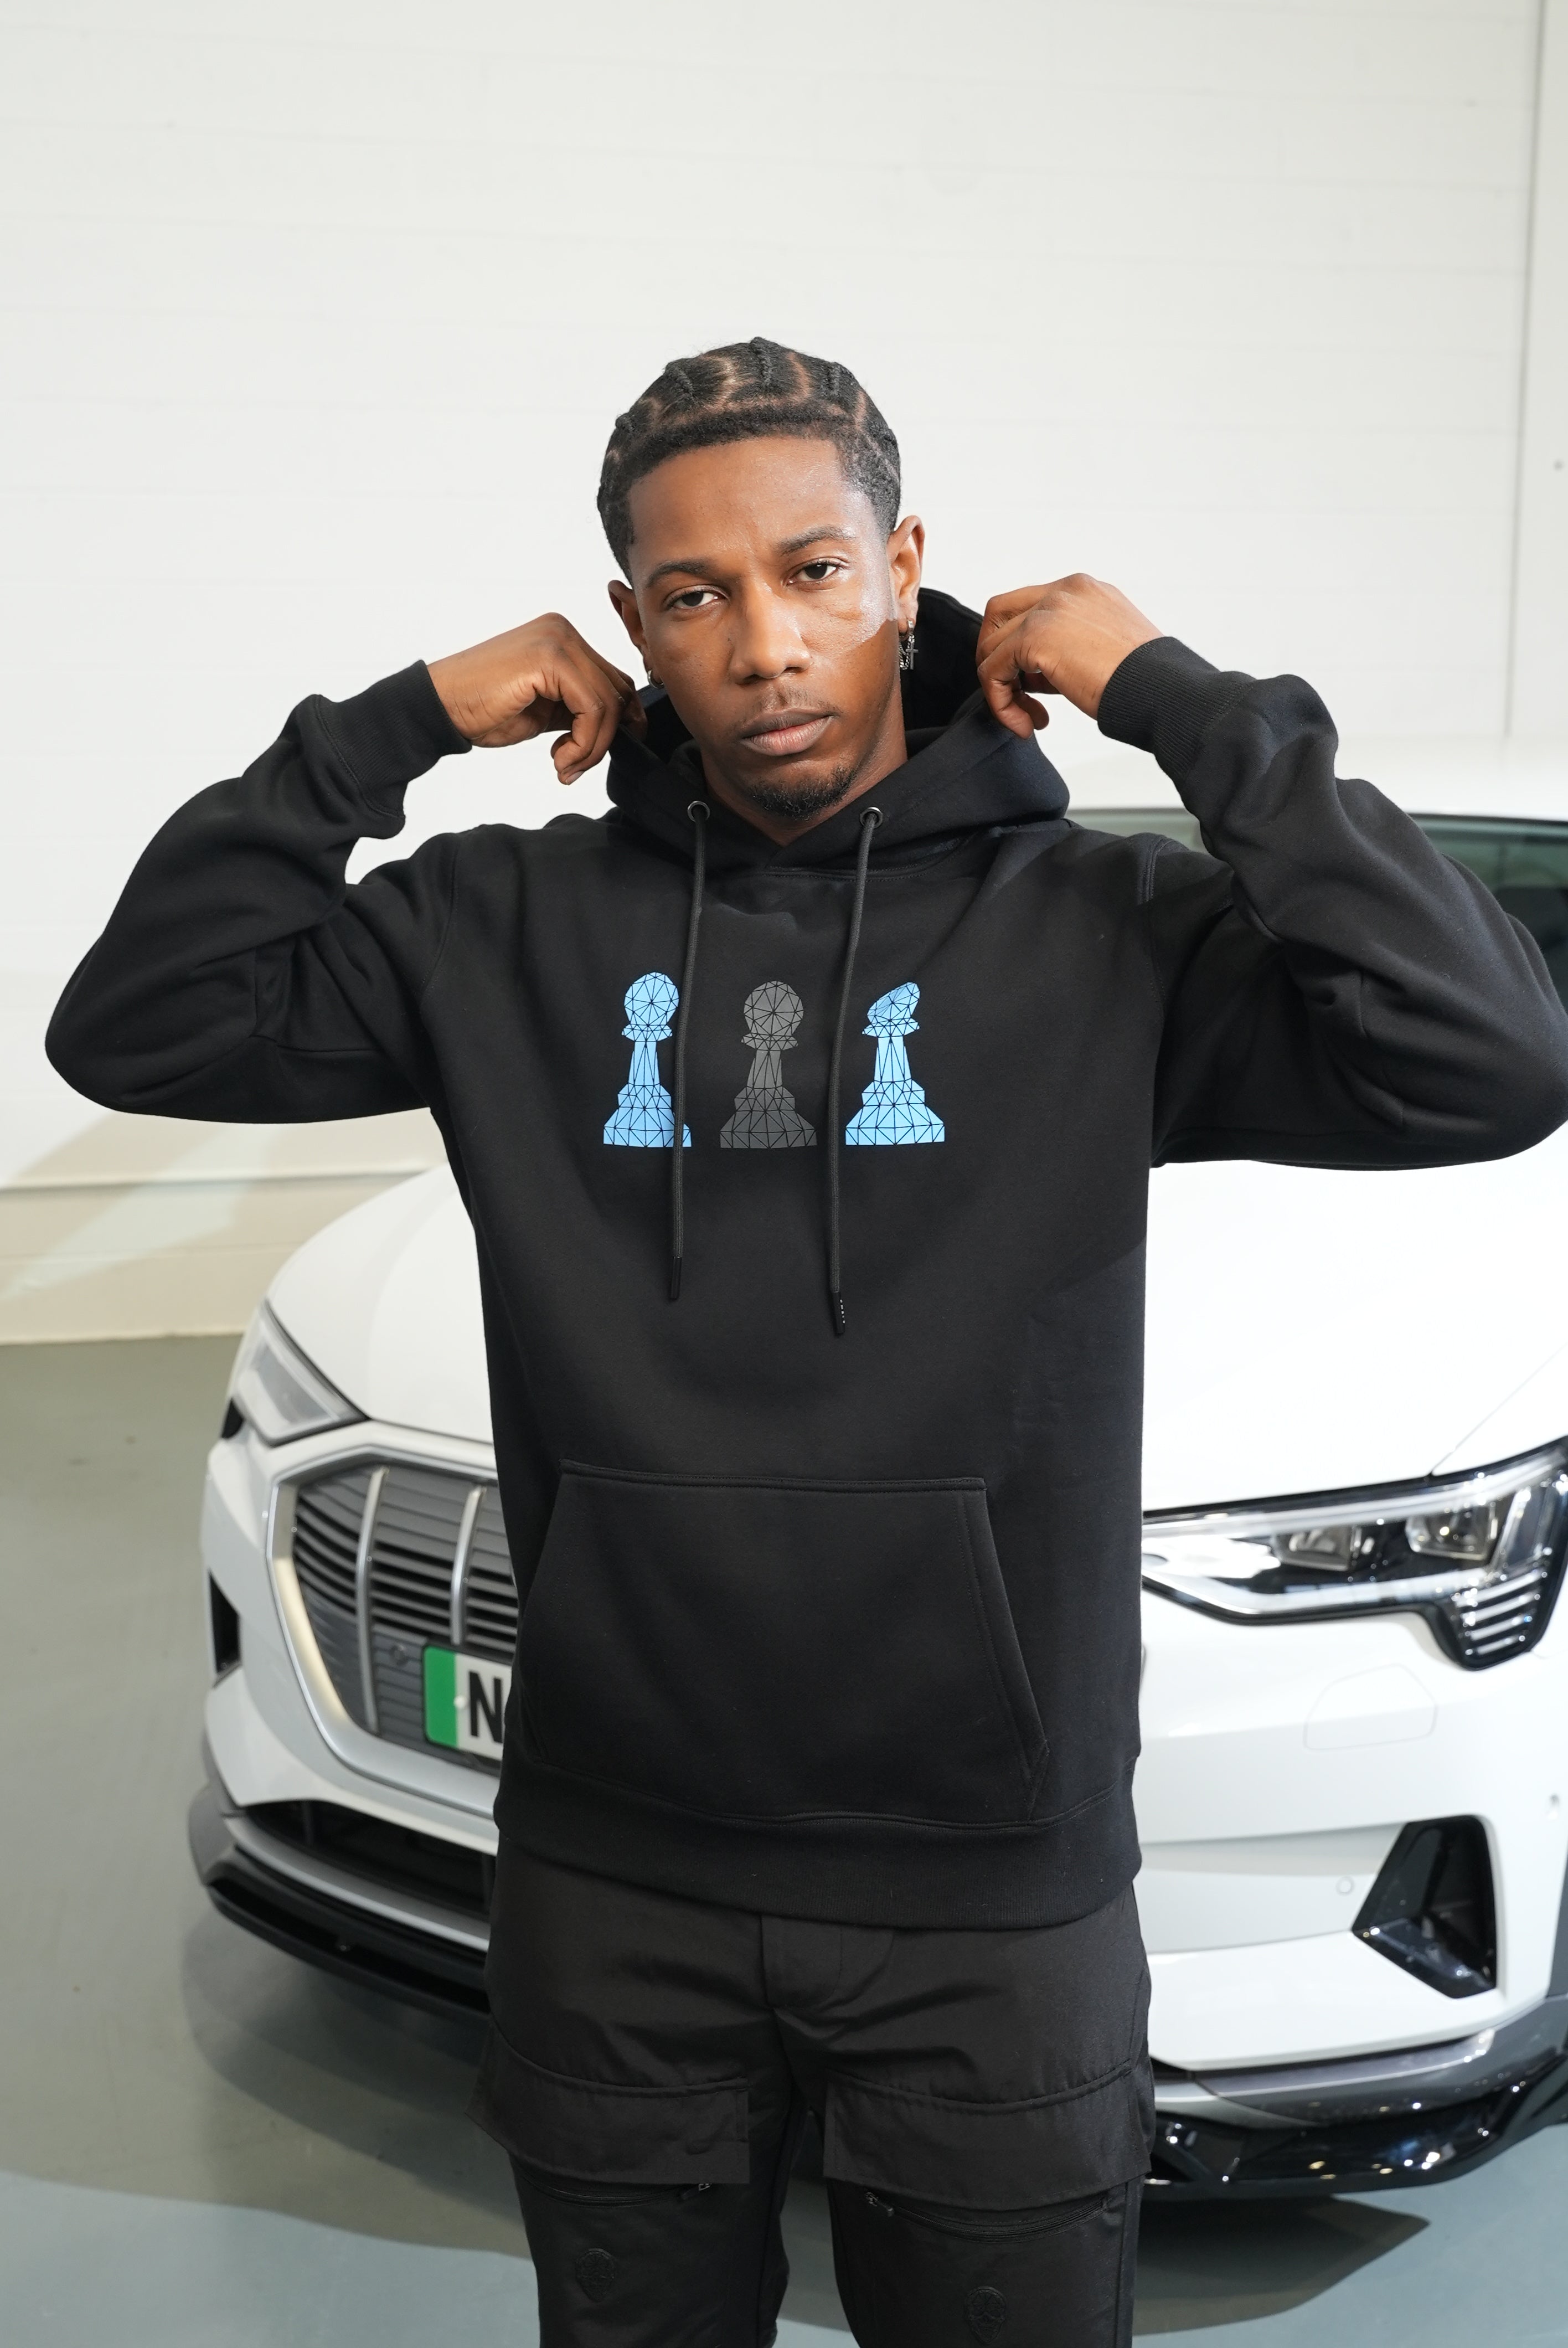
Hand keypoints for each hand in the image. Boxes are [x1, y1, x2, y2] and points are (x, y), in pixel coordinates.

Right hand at [428, 615, 645, 781]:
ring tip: (564, 766)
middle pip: (617, 690)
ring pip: (608, 702)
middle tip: (575, 766)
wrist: (441, 706)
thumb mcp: (545, 710)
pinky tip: (559, 759)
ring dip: (592, 747)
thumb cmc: (483, 709)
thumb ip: (577, 710)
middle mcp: (564, 631)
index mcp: (563, 639)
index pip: (613, 680)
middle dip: (605, 739)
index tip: (594, 754)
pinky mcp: (550, 658)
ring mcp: (558, 640)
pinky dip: (583, 743)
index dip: (619, 722)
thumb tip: (618, 728)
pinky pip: (591, 708)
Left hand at [976, 575, 1160, 733]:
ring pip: (991, 648)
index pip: (1026, 606)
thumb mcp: (1103, 651)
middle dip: (999, 662)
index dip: (1018, 648)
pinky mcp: (1034, 638)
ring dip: (1002, 690)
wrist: (1163, 689)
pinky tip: (1027, 725)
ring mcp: (1047, 611)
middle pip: (998, 617)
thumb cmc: (1146, 681)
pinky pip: (992, 672)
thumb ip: (1065, 649)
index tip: (1036, 687)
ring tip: (1029, 718)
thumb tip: (1032, 675)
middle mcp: (1063, 592)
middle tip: (1018, 699)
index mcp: (1082, 590)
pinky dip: (1001, 704)